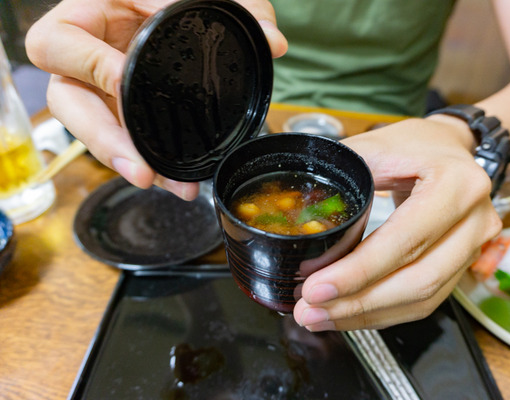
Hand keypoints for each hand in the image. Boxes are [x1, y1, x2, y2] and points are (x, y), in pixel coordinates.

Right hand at [25, 0, 286, 198]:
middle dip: (101, 137)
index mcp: (92, 10)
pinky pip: (122, 139)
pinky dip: (144, 161)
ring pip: (89, 129)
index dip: (91, 64)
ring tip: (158, 181)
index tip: (126, 81)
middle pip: (65, 99)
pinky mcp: (119, 109)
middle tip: (139, 167)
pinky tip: (170, 180)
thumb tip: (274, 42)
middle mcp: (88, 52)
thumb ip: (244, 8)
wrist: (189, 7)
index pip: (63, 41)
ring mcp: (100, 85)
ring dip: (124, 160)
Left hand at [293, 118, 502, 330]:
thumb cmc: (415, 144)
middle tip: (310, 310)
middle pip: (418, 280)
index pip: (405, 239)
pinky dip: (383, 312)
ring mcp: (474, 248)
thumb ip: (341, 175)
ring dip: (366, 314)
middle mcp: (474, 221)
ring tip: (320, 316)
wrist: (449, 148)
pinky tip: (349, 314)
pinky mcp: (462, 266)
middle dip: (358, 303)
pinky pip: (425, 301)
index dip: (359, 271)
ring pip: (423, 298)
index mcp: (457, 185)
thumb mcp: (376, 144)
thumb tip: (301, 214)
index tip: (317, 287)